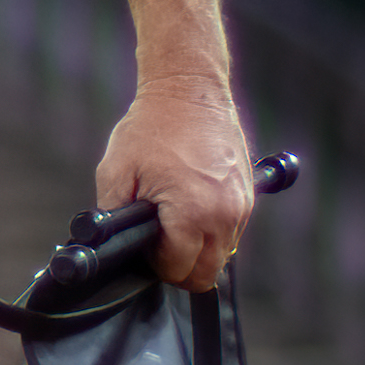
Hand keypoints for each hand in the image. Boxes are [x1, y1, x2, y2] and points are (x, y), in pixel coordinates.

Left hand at [94, 78, 254, 290]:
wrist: (188, 91)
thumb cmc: (150, 128)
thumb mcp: (115, 172)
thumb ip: (115, 218)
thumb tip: (116, 247)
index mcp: (194, 212)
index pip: (180, 270)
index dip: (156, 265)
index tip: (144, 247)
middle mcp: (226, 215)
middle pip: (206, 273)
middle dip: (179, 266)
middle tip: (156, 243)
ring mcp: (242, 206)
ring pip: (222, 255)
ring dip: (197, 249)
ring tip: (171, 219)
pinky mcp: (249, 196)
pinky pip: (231, 232)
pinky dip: (212, 231)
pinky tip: (190, 207)